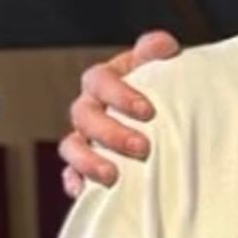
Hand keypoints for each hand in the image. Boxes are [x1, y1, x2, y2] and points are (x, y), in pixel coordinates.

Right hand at [56, 31, 181, 195]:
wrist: (168, 111)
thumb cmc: (164, 86)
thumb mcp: (163, 65)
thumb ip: (158, 51)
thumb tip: (160, 45)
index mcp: (105, 80)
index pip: (99, 80)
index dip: (119, 94)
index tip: (148, 111)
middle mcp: (90, 106)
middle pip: (84, 116)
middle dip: (110, 133)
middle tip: (142, 147)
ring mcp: (84, 136)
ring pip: (71, 146)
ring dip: (88, 160)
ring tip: (113, 176)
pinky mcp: (85, 162)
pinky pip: (70, 172)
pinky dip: (74, 181)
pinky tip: (84, 192)